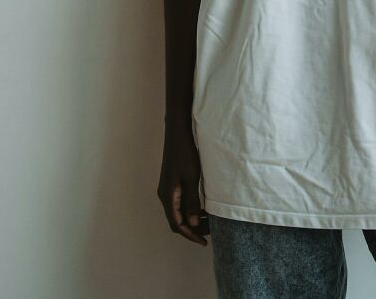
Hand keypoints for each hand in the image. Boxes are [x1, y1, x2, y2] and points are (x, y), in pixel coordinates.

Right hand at [157, 127, 208, 245]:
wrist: (177, 134)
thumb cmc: (185, 154)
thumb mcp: (191, 178)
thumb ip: (191, 201)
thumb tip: (192, 224)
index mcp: (168, 197)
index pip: (177, 224)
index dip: (190, 235)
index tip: (203, 242)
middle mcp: (165, 196)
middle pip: (177, 220)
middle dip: (192, 229)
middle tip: (210, 232)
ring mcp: (168, 189)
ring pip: (179, 212)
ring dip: (192, 219)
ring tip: (208, 221)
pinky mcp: (172, 184)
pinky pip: (180, 203)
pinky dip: (190, 209)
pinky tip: (202, 208)